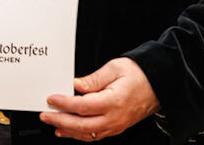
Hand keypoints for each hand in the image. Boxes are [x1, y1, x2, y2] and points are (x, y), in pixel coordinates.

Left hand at [39, 57, 159, 140]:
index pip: (82, 106)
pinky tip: (68, 131)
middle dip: (60, 120)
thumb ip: (93, 79)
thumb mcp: (115, 68)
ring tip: (52, 123)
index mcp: (114, 101)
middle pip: (81, 124)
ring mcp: (116, 125)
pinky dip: (79, 135)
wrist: (159, 84)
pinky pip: (95, 135)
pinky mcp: (117, 127)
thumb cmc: (139, 74)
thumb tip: (75, 86)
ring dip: (67, 130)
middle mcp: (115, 117)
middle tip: (45, 114)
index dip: (64, 103)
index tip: (51, 99)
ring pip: (87, 134)